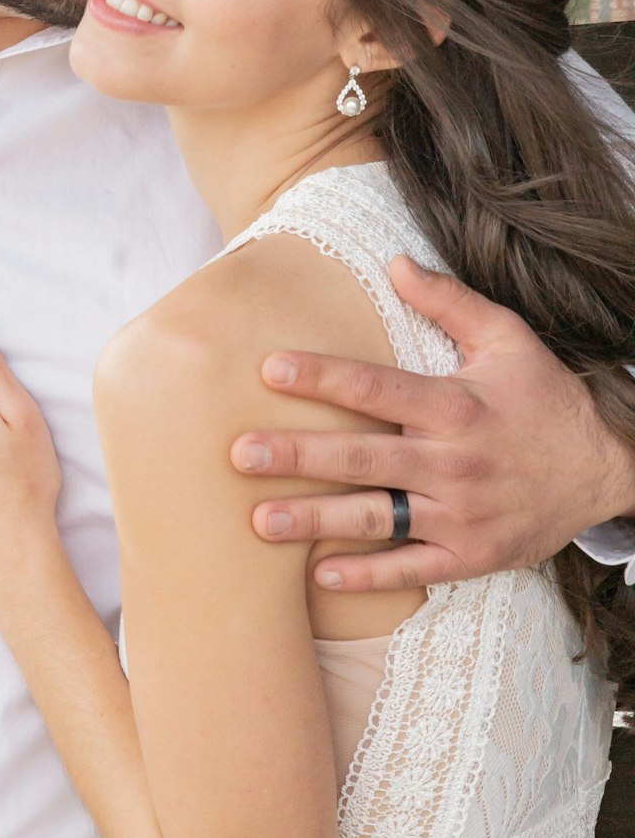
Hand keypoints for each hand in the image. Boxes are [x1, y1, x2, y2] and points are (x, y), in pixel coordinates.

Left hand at [236, 256, 634, 591]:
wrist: (607, 470)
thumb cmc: (546, 400)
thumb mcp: (508, 340)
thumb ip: (449, 302)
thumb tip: (395, 263)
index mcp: (456, 406)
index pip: (376, 388)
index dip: (323, 376)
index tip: (269, 368)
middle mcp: (453, 463)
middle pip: (363, 458)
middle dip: (298, 455)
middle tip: (239, 455)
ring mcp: (460, 514)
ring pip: (376, 518)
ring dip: (314, 520)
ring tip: (259, 521)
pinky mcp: (469, 554)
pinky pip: (410, 568)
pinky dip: (367, 574)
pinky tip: (320, 573)